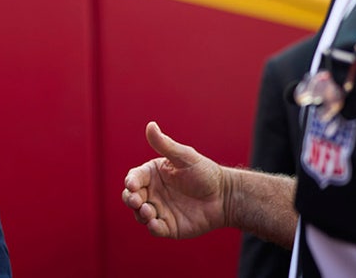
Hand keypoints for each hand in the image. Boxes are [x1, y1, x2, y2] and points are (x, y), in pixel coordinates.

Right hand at [121, 122, 226, 238]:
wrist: (225, 196)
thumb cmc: (204, 173)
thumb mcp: (185, 157)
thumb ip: (165, 145)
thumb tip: (150, 125)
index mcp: (153, 174)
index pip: (134, 178)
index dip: (131, 182)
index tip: (132, 185)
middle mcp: (152, 192)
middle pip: (132, 197)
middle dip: (130, 199)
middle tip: (136, 200)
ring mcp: (160, 210)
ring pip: (140, 214)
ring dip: (140, 214)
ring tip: (148, 211)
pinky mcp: (169, 226)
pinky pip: (155, 229)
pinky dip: (152, 228)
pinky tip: (154, 224)